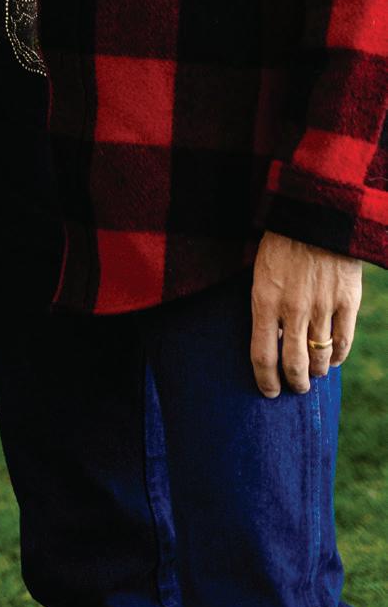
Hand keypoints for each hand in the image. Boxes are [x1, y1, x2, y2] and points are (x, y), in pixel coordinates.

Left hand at [250, 232, 361, 396]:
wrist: (314, 214)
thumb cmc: (281, 242)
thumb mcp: (261, 272)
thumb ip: (265, 306)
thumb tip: (273, 340)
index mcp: (264, 300)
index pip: (261, 354)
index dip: (265, 379)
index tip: (269, 392)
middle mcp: (292, 309)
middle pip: (293, 364)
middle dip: (294, 383)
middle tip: (296, 388)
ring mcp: (322, 307)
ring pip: (319, 358)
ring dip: (316, 372)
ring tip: (313, 374)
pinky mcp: (347, 301)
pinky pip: (343, 342)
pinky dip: (337, 357)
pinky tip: (332, 359)